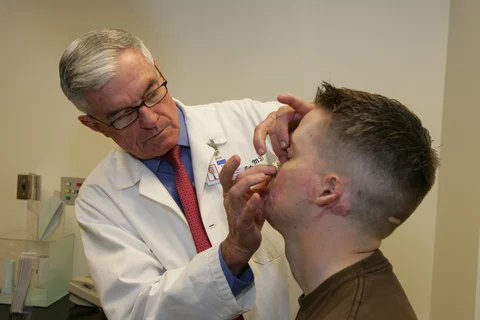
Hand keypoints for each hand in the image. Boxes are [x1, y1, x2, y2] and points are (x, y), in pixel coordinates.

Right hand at [220, 155, 275, 275]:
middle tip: (269, 169)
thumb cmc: (250, 218)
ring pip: (235, 192)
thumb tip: (271, 171)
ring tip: (263, 178)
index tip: (244, 156)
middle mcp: (230, 200)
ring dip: (249, 182)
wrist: (244, 243)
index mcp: (231, 193)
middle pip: (234, 179)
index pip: (228, 174)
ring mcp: (235, 212)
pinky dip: (251, 204)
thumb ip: (260, 186)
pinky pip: (245, 213)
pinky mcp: (242, 224)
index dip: (232, 164)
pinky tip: (258, 196)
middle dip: (252, 171)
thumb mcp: (254, 199)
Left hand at [254, 94, 314, 161]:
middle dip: (276, 144)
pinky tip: (281, 97)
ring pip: (281, 119)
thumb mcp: (289, 150)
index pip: (260, 130)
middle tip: (282, 154)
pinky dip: (288, 99)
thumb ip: (282, 154)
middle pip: (270, 126)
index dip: (258, 141)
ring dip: (282, 133)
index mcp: (273, 125)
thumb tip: (277, 167)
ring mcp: (291, 111)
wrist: (322, 131)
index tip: (260, 153)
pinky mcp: (304, 107)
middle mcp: (279, 117)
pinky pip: (295, 102)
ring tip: (287, 146)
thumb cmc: (303, 142)